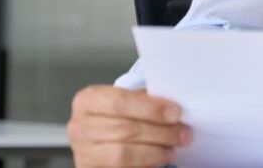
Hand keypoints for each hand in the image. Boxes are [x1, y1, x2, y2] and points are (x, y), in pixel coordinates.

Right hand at [67, 85, 190, 166]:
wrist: (103, 138)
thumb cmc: (122, 115)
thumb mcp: (131, 101)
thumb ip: (147, 101)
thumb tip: (175, 110)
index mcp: (88, 100)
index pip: (119, 102)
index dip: (151, 109)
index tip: (176, 113)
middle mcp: (78, 127)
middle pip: (124, 130)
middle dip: (160, 132)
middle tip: (184, 133)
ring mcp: (82, 153)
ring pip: (122, 154)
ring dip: (155, 152)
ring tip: (173, 148)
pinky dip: (145, 165)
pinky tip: (159, 159)